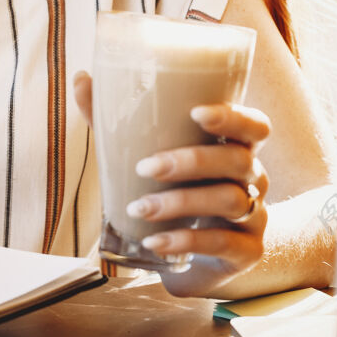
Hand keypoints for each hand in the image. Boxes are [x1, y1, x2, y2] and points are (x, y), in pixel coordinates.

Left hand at [73, 71, 269, 297]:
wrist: (199, 258)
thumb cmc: (176, 192)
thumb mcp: (147, 157)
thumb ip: (118, 121)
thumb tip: (81, 78)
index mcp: (236, 147)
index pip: (255, 125)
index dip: (232, 116)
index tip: (196, 112)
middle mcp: (253, 178)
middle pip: (239, 161)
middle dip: (192, 161)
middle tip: (145, 167)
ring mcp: (256, 216)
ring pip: (230, 201)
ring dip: (181, 203)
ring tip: (139, 208)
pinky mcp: (248, 252)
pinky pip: (224, 243)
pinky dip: (187, 241)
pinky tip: (155, 241)